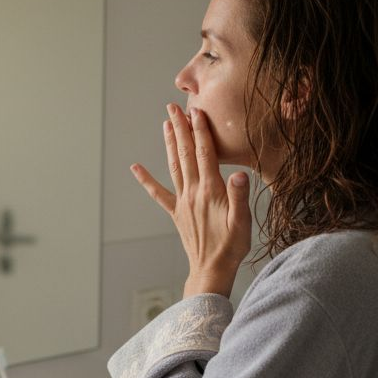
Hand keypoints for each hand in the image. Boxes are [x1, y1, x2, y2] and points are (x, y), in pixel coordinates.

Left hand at [130, 103, 251, 297]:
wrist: (212, 270)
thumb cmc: (231, 247)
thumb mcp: (243, 222)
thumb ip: (240, 196)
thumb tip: (239, 174)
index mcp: (211, 191)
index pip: (205, 154)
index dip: (200, 131)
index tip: (196, 111)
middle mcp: (193, 192)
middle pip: (185, 154)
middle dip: (180, 129)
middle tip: (173, 107)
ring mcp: (182, 201)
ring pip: (173, 166)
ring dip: (168, 144)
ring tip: (165, 124)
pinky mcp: (176, 212)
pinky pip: (158, 193)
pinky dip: (146, 180)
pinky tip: (135, 168)